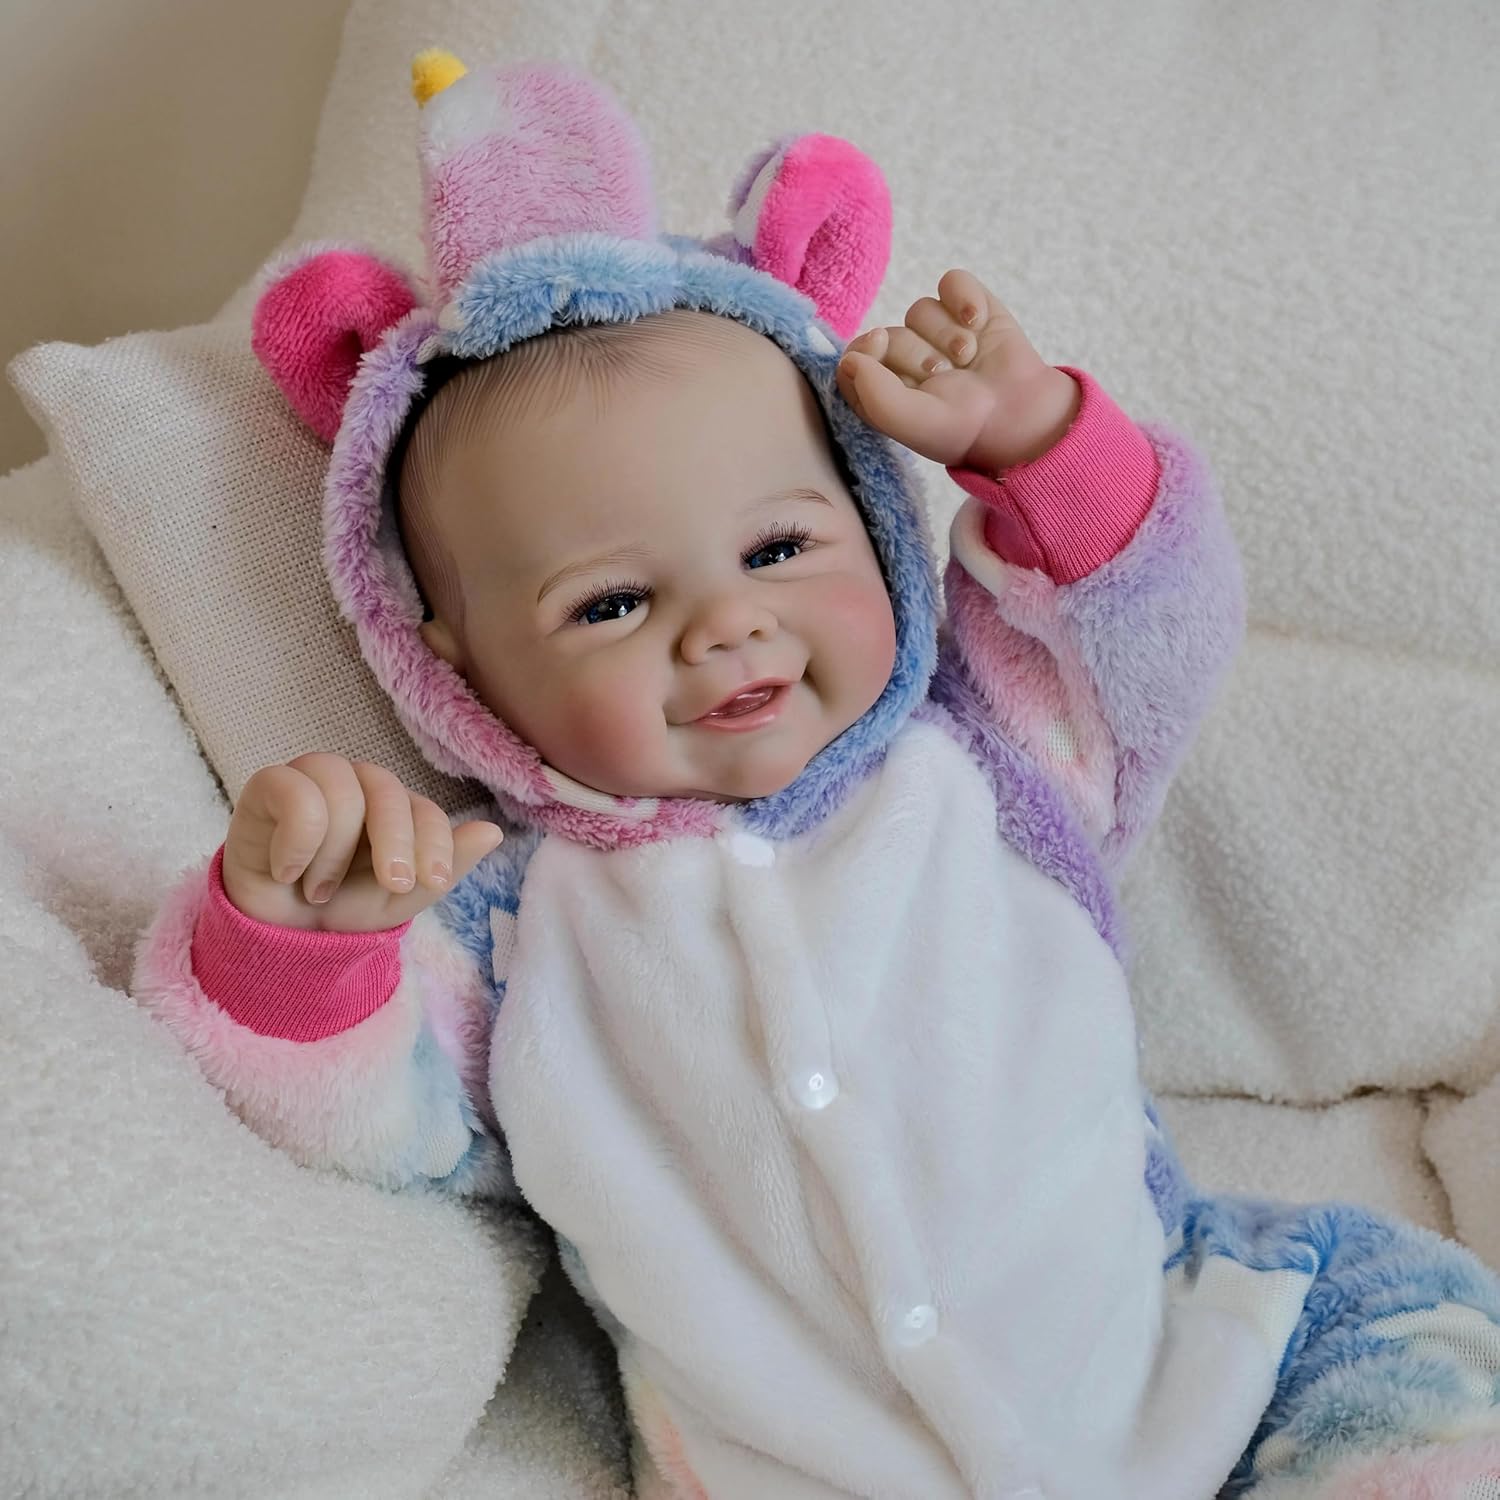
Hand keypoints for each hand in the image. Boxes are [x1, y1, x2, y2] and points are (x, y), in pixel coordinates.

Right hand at [222, 753, 504, 932]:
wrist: (280, 933)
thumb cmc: (342, 906)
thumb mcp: (399, 898)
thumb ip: (443, 868)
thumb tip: (495, 832)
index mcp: (395, 806)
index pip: (426, 809)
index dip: (436, 842)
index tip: (431, 881)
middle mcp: (359, 782)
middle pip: (388, 791)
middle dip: (394, 842)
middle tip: (389, 885)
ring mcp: (314, 777)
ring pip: (340, 791)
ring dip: (333, 855)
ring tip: (318, 888)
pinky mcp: (270, 783)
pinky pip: (294, 794)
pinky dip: (296, 844)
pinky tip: (288, 870)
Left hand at [836, 268, 1079, 473]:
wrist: (1018, 415)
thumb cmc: (962, 427)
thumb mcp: (911, 423)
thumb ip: (874, 395)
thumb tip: (849, 359)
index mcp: (883, 391)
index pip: (852, 359)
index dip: (862, 351)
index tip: (879, 349)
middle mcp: (905, 360)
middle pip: (890, 335)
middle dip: (919, 355)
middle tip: (945, 377)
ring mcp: (936, 331)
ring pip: (920, 309)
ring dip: (947, 334)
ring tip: (969, 358)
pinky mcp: (966, 307)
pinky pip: (952, 282)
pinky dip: (965, 297)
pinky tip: (978, 321)